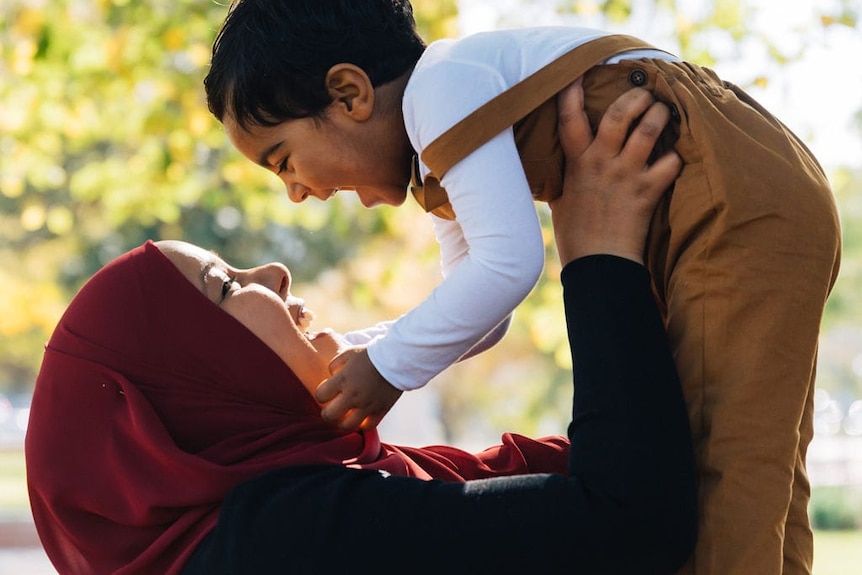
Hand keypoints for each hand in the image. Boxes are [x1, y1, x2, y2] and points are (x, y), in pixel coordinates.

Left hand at [315, 347, 402, 429]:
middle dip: (327, 412)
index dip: (321, 394)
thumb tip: (331, 376)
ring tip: (346, 416)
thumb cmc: (371, 354)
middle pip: (329, 415)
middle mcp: (353, 395)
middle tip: (332, 408)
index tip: (327, 392)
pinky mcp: (381, 410)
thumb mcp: (349, 353)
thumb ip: (335, 365)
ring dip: (343, 422)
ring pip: (347, 426)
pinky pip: (368, 427)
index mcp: (343, 380)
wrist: (397, 359)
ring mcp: (367, 405)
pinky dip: (362, 424)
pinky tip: (362, 418)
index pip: (320, 395)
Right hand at [550, 82, 681, 265]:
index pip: (570, 121)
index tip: (575, 76)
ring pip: (648, 131)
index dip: (570, 95)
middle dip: (634, 97)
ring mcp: (626, 176)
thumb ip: (565, 178)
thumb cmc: (576, 237)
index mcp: (577, 164)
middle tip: (644, 93)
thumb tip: (559, 168)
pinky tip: (677, 156)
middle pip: (618, 115)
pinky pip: (670, 163)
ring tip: (664, 112)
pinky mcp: (647, 192)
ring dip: (659, 116)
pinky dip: (677, 157)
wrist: (598, 265)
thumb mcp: (562, 202)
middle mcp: (601, 163)